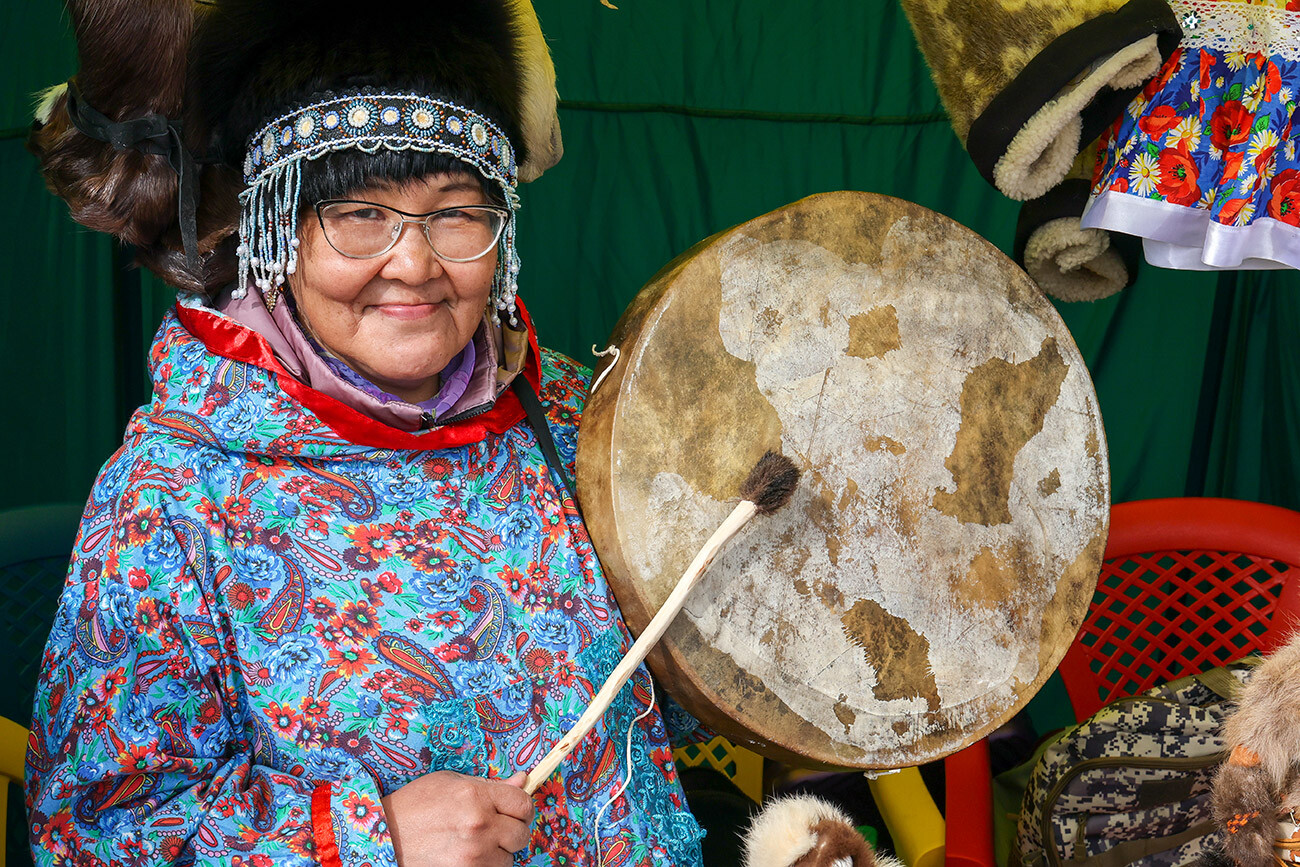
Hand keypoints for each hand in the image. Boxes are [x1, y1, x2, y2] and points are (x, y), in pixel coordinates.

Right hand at [381, 770, 534, 866]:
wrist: (385, 835)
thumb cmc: (416, 804)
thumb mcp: (452, 782)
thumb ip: (490, 785)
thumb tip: (522, 781)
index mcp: (476, 796)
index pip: (523, 804)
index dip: (521, 807)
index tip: (515, 810)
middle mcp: (478, 826)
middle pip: (521, 833)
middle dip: (512, 830)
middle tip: (496, 827)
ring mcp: (472, 855)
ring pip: (509, 858)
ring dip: (499, 851)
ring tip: (477, 842)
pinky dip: (487, 865)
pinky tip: (470, 854)